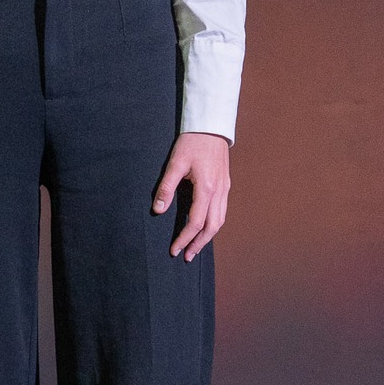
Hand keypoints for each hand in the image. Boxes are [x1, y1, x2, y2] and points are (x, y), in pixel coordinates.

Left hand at [153, 132, 230, 260]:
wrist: (212, 127)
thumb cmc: (192, 143)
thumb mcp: (175, 163)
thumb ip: (166, 187)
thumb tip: (158, 210)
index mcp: (207, 188)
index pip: (196, 222)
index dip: (185, 238)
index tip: (175, 249)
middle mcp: (219, 192)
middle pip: (212, 227)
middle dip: (199, 244)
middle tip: (187, 257)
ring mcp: (225, 189)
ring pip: (220, 221)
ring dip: (208, 237)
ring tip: (196, 247)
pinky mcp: (225, 185)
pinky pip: (222, 211)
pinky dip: (214, 224)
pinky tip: (205, 228)